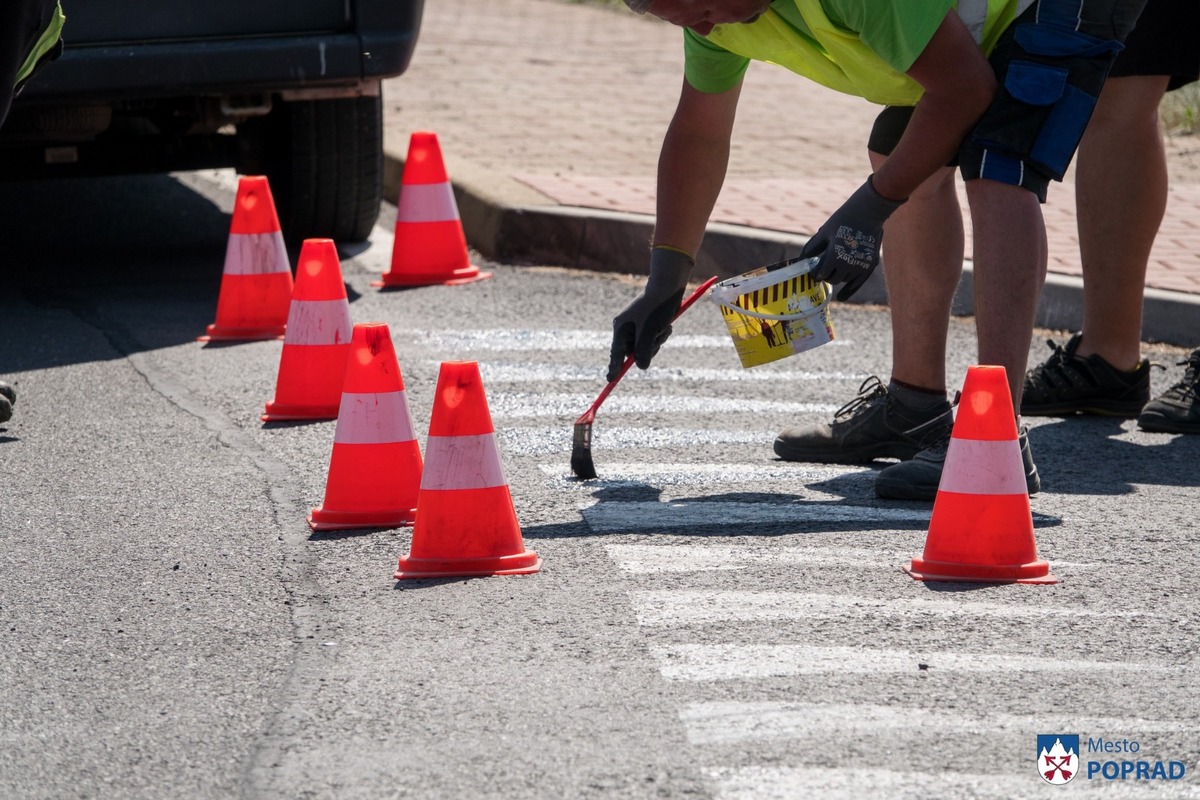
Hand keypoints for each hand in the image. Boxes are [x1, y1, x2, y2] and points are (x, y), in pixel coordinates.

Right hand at [607, 246, 692, 380]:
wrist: (668, 286)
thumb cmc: (657, 307)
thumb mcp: (650, 332)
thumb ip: (643, 351)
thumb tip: (641, 366)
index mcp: (621, 328)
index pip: (616, 353)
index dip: (614, 367)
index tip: (610, 380)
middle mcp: (626, 328)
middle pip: (634, 352)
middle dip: (648, 349)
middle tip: (657, 338)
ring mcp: (637, 326)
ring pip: (647, 346)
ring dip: (658, 341)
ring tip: (663, 328)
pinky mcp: (648, 324)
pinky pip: (654, 338)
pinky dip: (662, 335)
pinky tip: (667, 324)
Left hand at [801, 175, 905, 300]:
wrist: (868, 212)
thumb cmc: (843, 219)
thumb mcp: (824, 233)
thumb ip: (812, 248)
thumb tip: (800, 261)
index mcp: (835, 256)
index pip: (821, 274)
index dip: (816, 273)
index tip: (814, 271)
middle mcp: (848, 265)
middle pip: (833, 280)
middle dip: (827, 275)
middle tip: (824, 269)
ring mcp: (860, 266)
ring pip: (845, 280)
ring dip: (838, 276)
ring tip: (836, 267)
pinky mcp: (870, 265)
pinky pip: (858, 283)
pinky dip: (849, 290)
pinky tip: (842, 297)